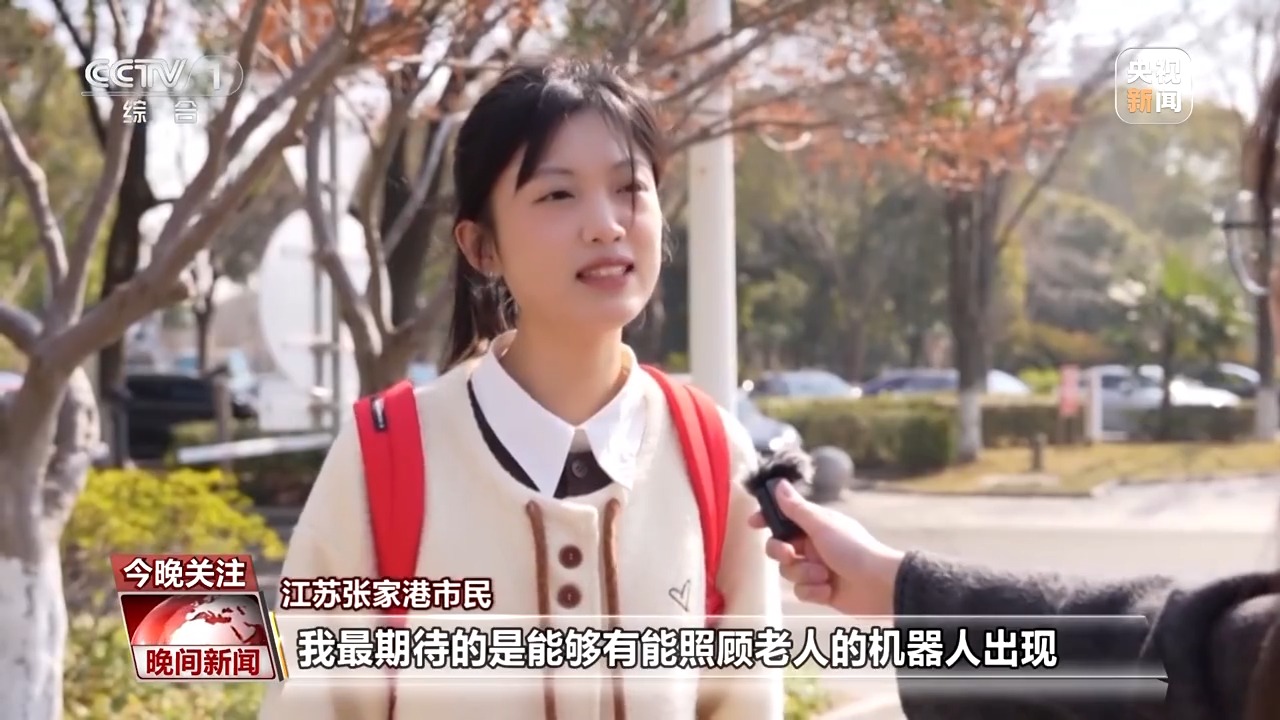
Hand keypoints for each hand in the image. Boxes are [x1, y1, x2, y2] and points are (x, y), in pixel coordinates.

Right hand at [748, 481, 904, 616]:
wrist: (880, 586)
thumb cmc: (854, 549)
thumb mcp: (822, 526)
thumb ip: (796, 508)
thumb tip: (779, 483)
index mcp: (815, 525)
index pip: (784, 518)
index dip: (767, 519)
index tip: (753, 523)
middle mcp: (814, 545)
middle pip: (780, 548)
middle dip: (783, 553)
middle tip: (791, 554)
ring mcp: (817, 568)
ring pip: (789, 572)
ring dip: (804, 575)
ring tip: (824, 576)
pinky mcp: (821, 590)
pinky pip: (802, 592)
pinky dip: (813, 592)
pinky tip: (829, 590)